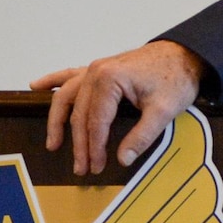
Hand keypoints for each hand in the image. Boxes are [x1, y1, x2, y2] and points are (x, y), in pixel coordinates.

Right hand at [32, 40, 204, 175]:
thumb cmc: (176, 78)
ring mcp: (96, 68)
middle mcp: (96, 71)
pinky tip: (37, 86)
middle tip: (82, 168)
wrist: (185, 55)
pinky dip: (53, 81)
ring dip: (58, 121)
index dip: (94, 147)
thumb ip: (143, 136)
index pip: (95, 121)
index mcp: (110, 79)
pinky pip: (70, 76)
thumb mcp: (164, 111)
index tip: (96, 167)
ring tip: (53, 144)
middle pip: (80, 113)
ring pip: (68, 97)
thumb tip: (123, 159)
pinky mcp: (100, 69)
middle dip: (79, 143)